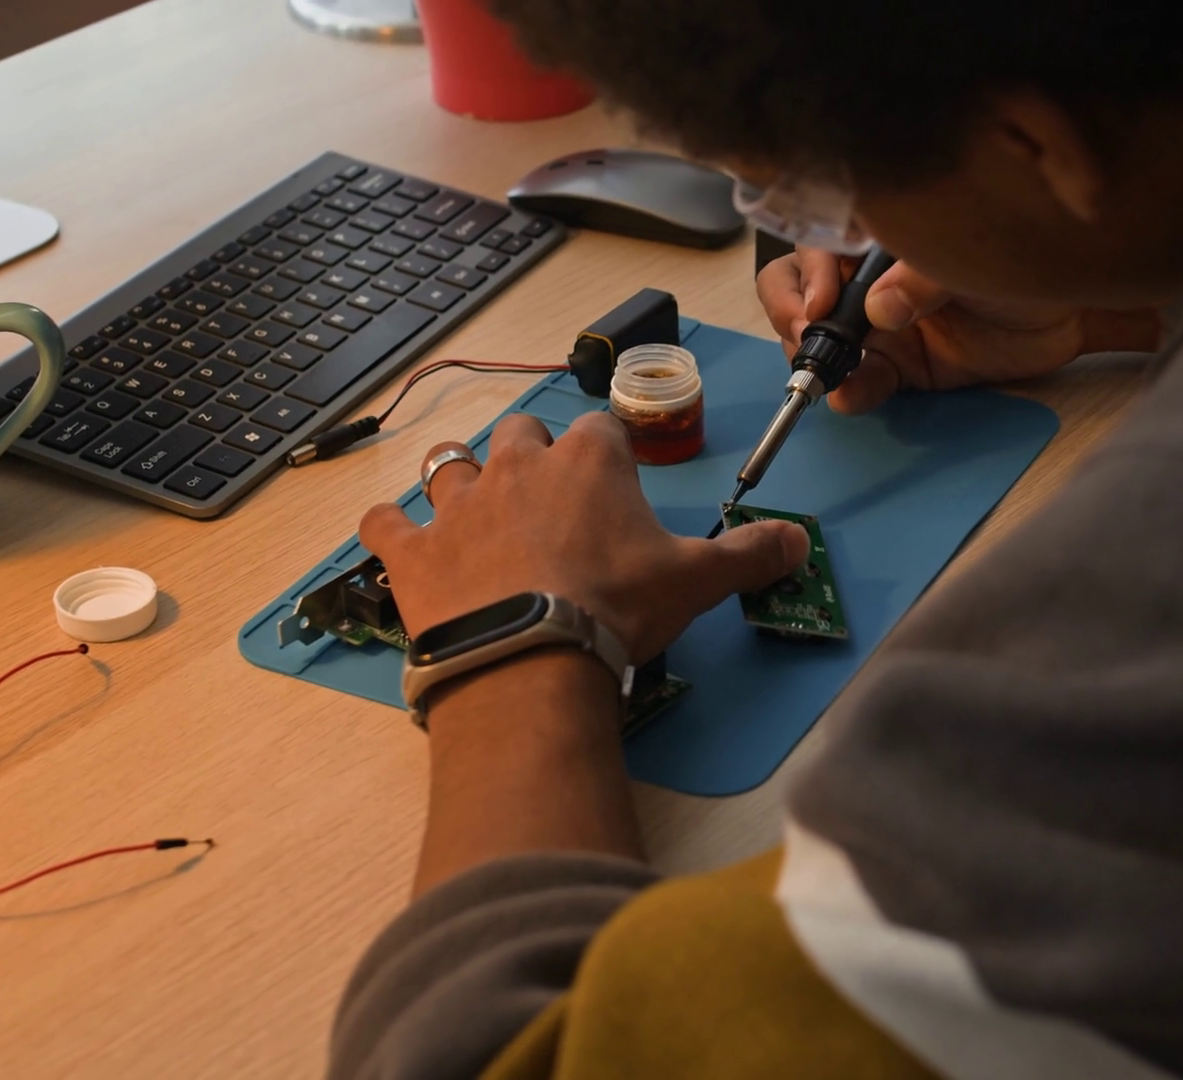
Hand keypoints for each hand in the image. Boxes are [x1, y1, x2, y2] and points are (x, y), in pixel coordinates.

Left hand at [359, 413, 810, 661]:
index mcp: (587, 463)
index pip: (600, 431)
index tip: (614, 483)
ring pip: (448, 464)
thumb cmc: (617, 608)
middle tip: (545, 497)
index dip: (607, 455)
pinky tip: (394, 538)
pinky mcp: (411, 551)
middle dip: (530, 455)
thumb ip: (750, 555)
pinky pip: (383, 522)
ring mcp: (457, 506)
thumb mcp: (698, 581)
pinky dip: (387, 527)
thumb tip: (800, 543)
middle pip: (520, 434)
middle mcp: (517, 467)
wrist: (532, 660)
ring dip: (459, 479)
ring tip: (473, 509)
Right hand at [758, 249, 1163, 413]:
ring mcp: (878, 324)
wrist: (1067, 312)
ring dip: (816, 362)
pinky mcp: (899, 366)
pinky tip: (850, 398)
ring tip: (832, 380)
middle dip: (792, 316)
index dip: (807, 274)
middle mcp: (865, 277)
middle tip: (808, 340)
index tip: (818, 305)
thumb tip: (879, 307)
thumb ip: (922, 278)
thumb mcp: (970, 257)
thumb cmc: (1020, 260)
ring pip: (821, 342)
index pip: (816, 243)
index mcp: (876, 235)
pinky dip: (852, 393)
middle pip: (799, 290)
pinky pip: (862, 382)